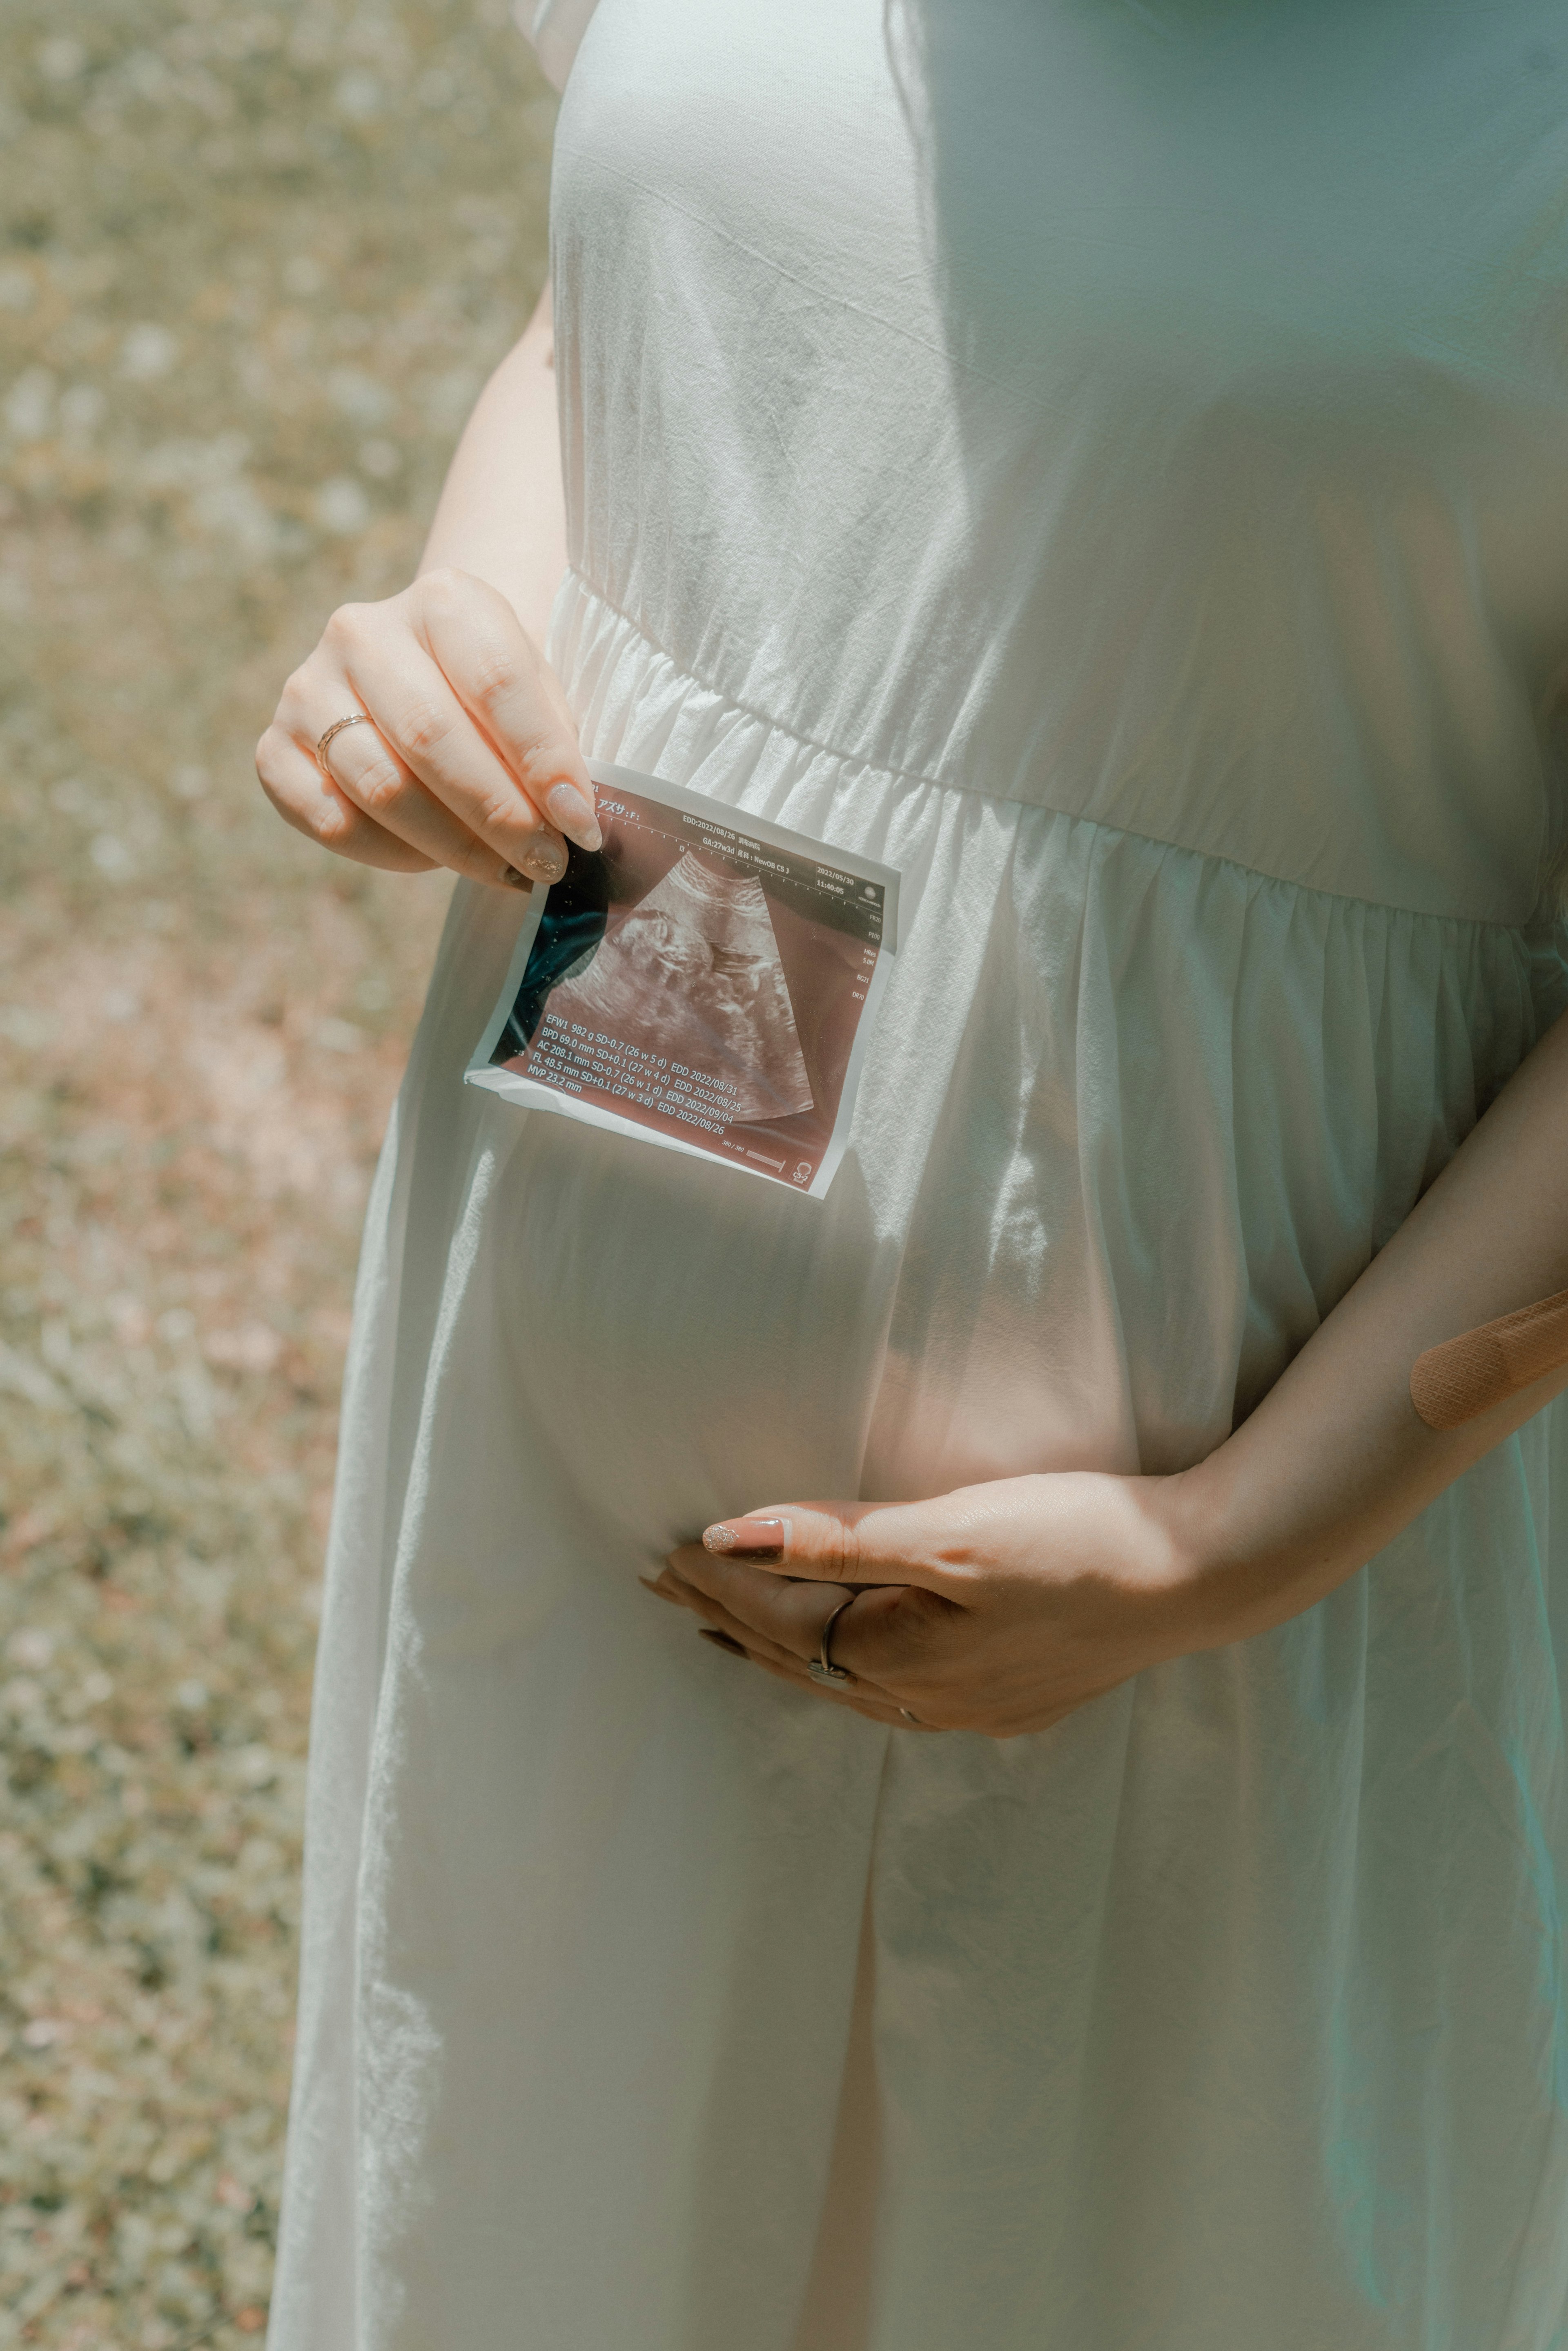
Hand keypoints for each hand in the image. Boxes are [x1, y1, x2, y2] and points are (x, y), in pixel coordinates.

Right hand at [255, 566, 599, 889]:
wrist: (423, 677)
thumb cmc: (495, 696)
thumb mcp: (540, 696)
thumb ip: (554, 745)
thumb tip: (572, 822)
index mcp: (441, 600)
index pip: (495, 680)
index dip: (542, 760)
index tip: (579, 823)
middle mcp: (361, 632)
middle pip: (431, 737)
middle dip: (499, 815)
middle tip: (545, 864)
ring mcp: (307, 688)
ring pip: (381, 786)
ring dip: (452, 844)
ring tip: (504, 871)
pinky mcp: (275, 748)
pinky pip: (331, 820)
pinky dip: (390, 853)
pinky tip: (432, 858)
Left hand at [650, 1473, 1225, 1737]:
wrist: (1202, 1574)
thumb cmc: (1080, 1540)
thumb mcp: (950, 1531)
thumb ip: (837, 1538)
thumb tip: (728, 1535)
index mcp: (904, 1660)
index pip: (780, 1617)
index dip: (719, 1580)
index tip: (663, 1548)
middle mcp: (928, 1701)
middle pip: (799, 1657)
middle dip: (728, 1616)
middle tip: (665, 1584)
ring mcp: (971, 1705)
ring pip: (842, 1677)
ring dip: (778, 1644)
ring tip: (721, 1623)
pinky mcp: (1009, 1692)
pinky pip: (892, 1685)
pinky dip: (841, 1659)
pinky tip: (841, 1653)